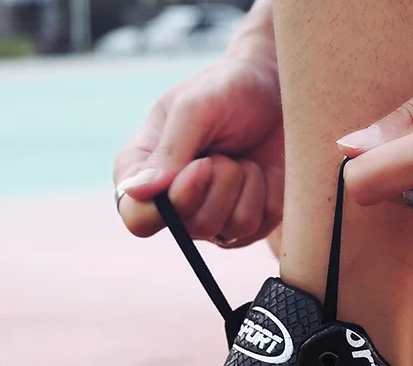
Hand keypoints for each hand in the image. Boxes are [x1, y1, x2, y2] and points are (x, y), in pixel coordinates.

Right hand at [113, 55, 283, 247]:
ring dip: (244, 183)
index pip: (137, 219)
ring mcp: (210, 219)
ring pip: (229, 227)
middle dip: (217, 182)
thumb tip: (137, 191)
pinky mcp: (246, 226)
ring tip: (239, 156)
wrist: (275, 89)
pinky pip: (258, 225)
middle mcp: (173, 205)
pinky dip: (266, 191)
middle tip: (221, 151)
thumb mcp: (194, 107)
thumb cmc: (226, 90)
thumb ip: (169, 150)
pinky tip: (259, 169)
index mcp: (142, 174)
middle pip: (190, 227)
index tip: (199, 167)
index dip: (166, 207)